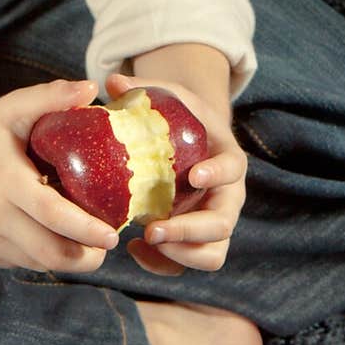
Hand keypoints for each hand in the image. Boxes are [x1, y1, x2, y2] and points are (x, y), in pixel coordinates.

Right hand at [0, 78, 121, 272]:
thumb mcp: (11, 108)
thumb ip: (50, 97)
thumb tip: (90, 88)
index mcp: (5, 179)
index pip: (52, 214)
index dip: (86, 229)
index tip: (114, 234)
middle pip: (50, 252)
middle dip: (86, 257)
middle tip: (107, 245)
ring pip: (38, 262)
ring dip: (67, 258)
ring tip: (87, 244)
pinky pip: (21, 262)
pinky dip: (43, 255)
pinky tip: (53, 237)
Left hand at [104, 71, 246, 277]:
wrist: (190, 145)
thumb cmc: (181, 120)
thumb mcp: (169, 99)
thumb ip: (145, 90)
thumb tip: (111, 80)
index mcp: (227, 160)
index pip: (233, 169)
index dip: (217, 173)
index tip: (194, 175)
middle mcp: (226, 198)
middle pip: (222, 225)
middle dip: (189, 231)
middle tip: (154, 228)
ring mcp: (212, 224)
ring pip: (211, 255)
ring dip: (179, 253)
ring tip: (145, 240)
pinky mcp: (194, 242)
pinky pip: (184, 265)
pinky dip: (161, 263)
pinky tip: (135, 247)